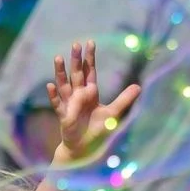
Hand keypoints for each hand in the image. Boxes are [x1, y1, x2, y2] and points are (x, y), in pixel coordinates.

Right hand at [47, 40, 140, 162]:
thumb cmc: (98, 130)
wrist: (85, 148)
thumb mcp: (113, 113)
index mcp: (91, 93)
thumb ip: (124, 99)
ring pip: (64, 85)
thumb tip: (139, 86)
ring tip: (58, 58)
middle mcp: (79, 95)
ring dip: (61, 72)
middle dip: (75, 60)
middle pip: (77, 74)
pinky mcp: (64, 116)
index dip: (89, 58)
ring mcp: (70, 104)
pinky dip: (53, 96)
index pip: (90, 71)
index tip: (89, 42)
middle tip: (75, 44)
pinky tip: (50, 86)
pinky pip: (58, 104)